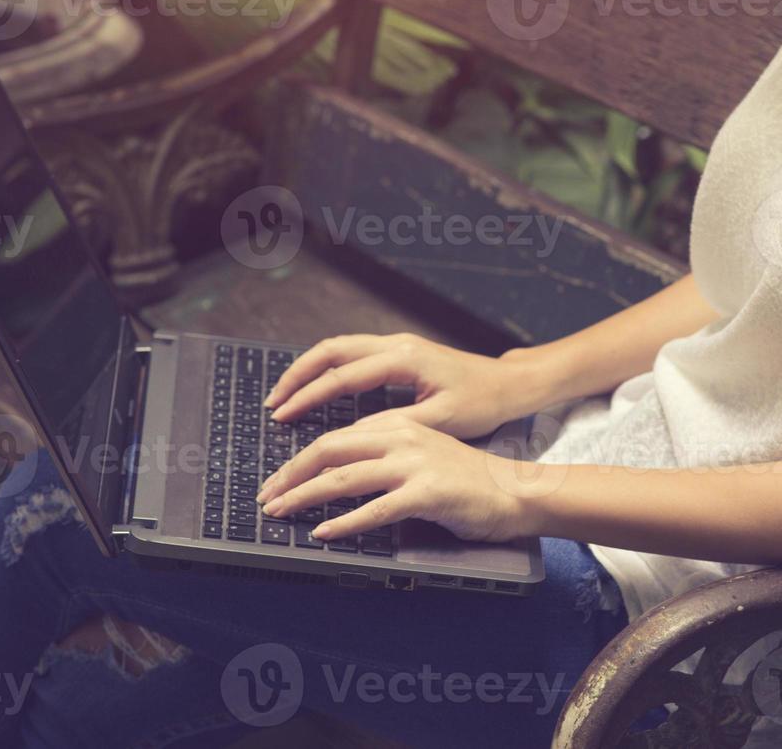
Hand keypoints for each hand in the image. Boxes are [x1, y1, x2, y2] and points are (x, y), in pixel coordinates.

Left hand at [256, 415, 540, 541]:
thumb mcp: (425, 454)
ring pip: (344, 476)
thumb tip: (340, 474)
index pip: (337, 437)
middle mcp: (404, 438)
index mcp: (400, 426)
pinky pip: (375, 509)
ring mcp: (415, 464)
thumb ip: (387, 455)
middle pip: (330, 449)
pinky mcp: (428, 494)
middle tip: (267, 496)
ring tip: (282, 512)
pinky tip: (325, 532)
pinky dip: (345, 522)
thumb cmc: (471, 480)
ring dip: (305, 495)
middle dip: (290, 473)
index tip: (278, 480)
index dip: (300, 459)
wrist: (517, 491)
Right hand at [264, 333, 552, 440]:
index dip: (308, 397)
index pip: (342, 376)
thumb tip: (352, 437)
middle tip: (273, 404)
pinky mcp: (400, 351)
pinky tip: (316, 389)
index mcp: (404, 359)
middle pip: (331, 350)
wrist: (508, 385)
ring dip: (310, 370)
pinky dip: (328, 369)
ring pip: (339, 347)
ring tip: (286, 396)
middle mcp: (396, 345)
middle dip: (297, 376)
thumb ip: (396, 425)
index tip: (283, 416)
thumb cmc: (482, 403)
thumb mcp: (440, 421)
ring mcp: (397, 344)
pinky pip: (353, 353)